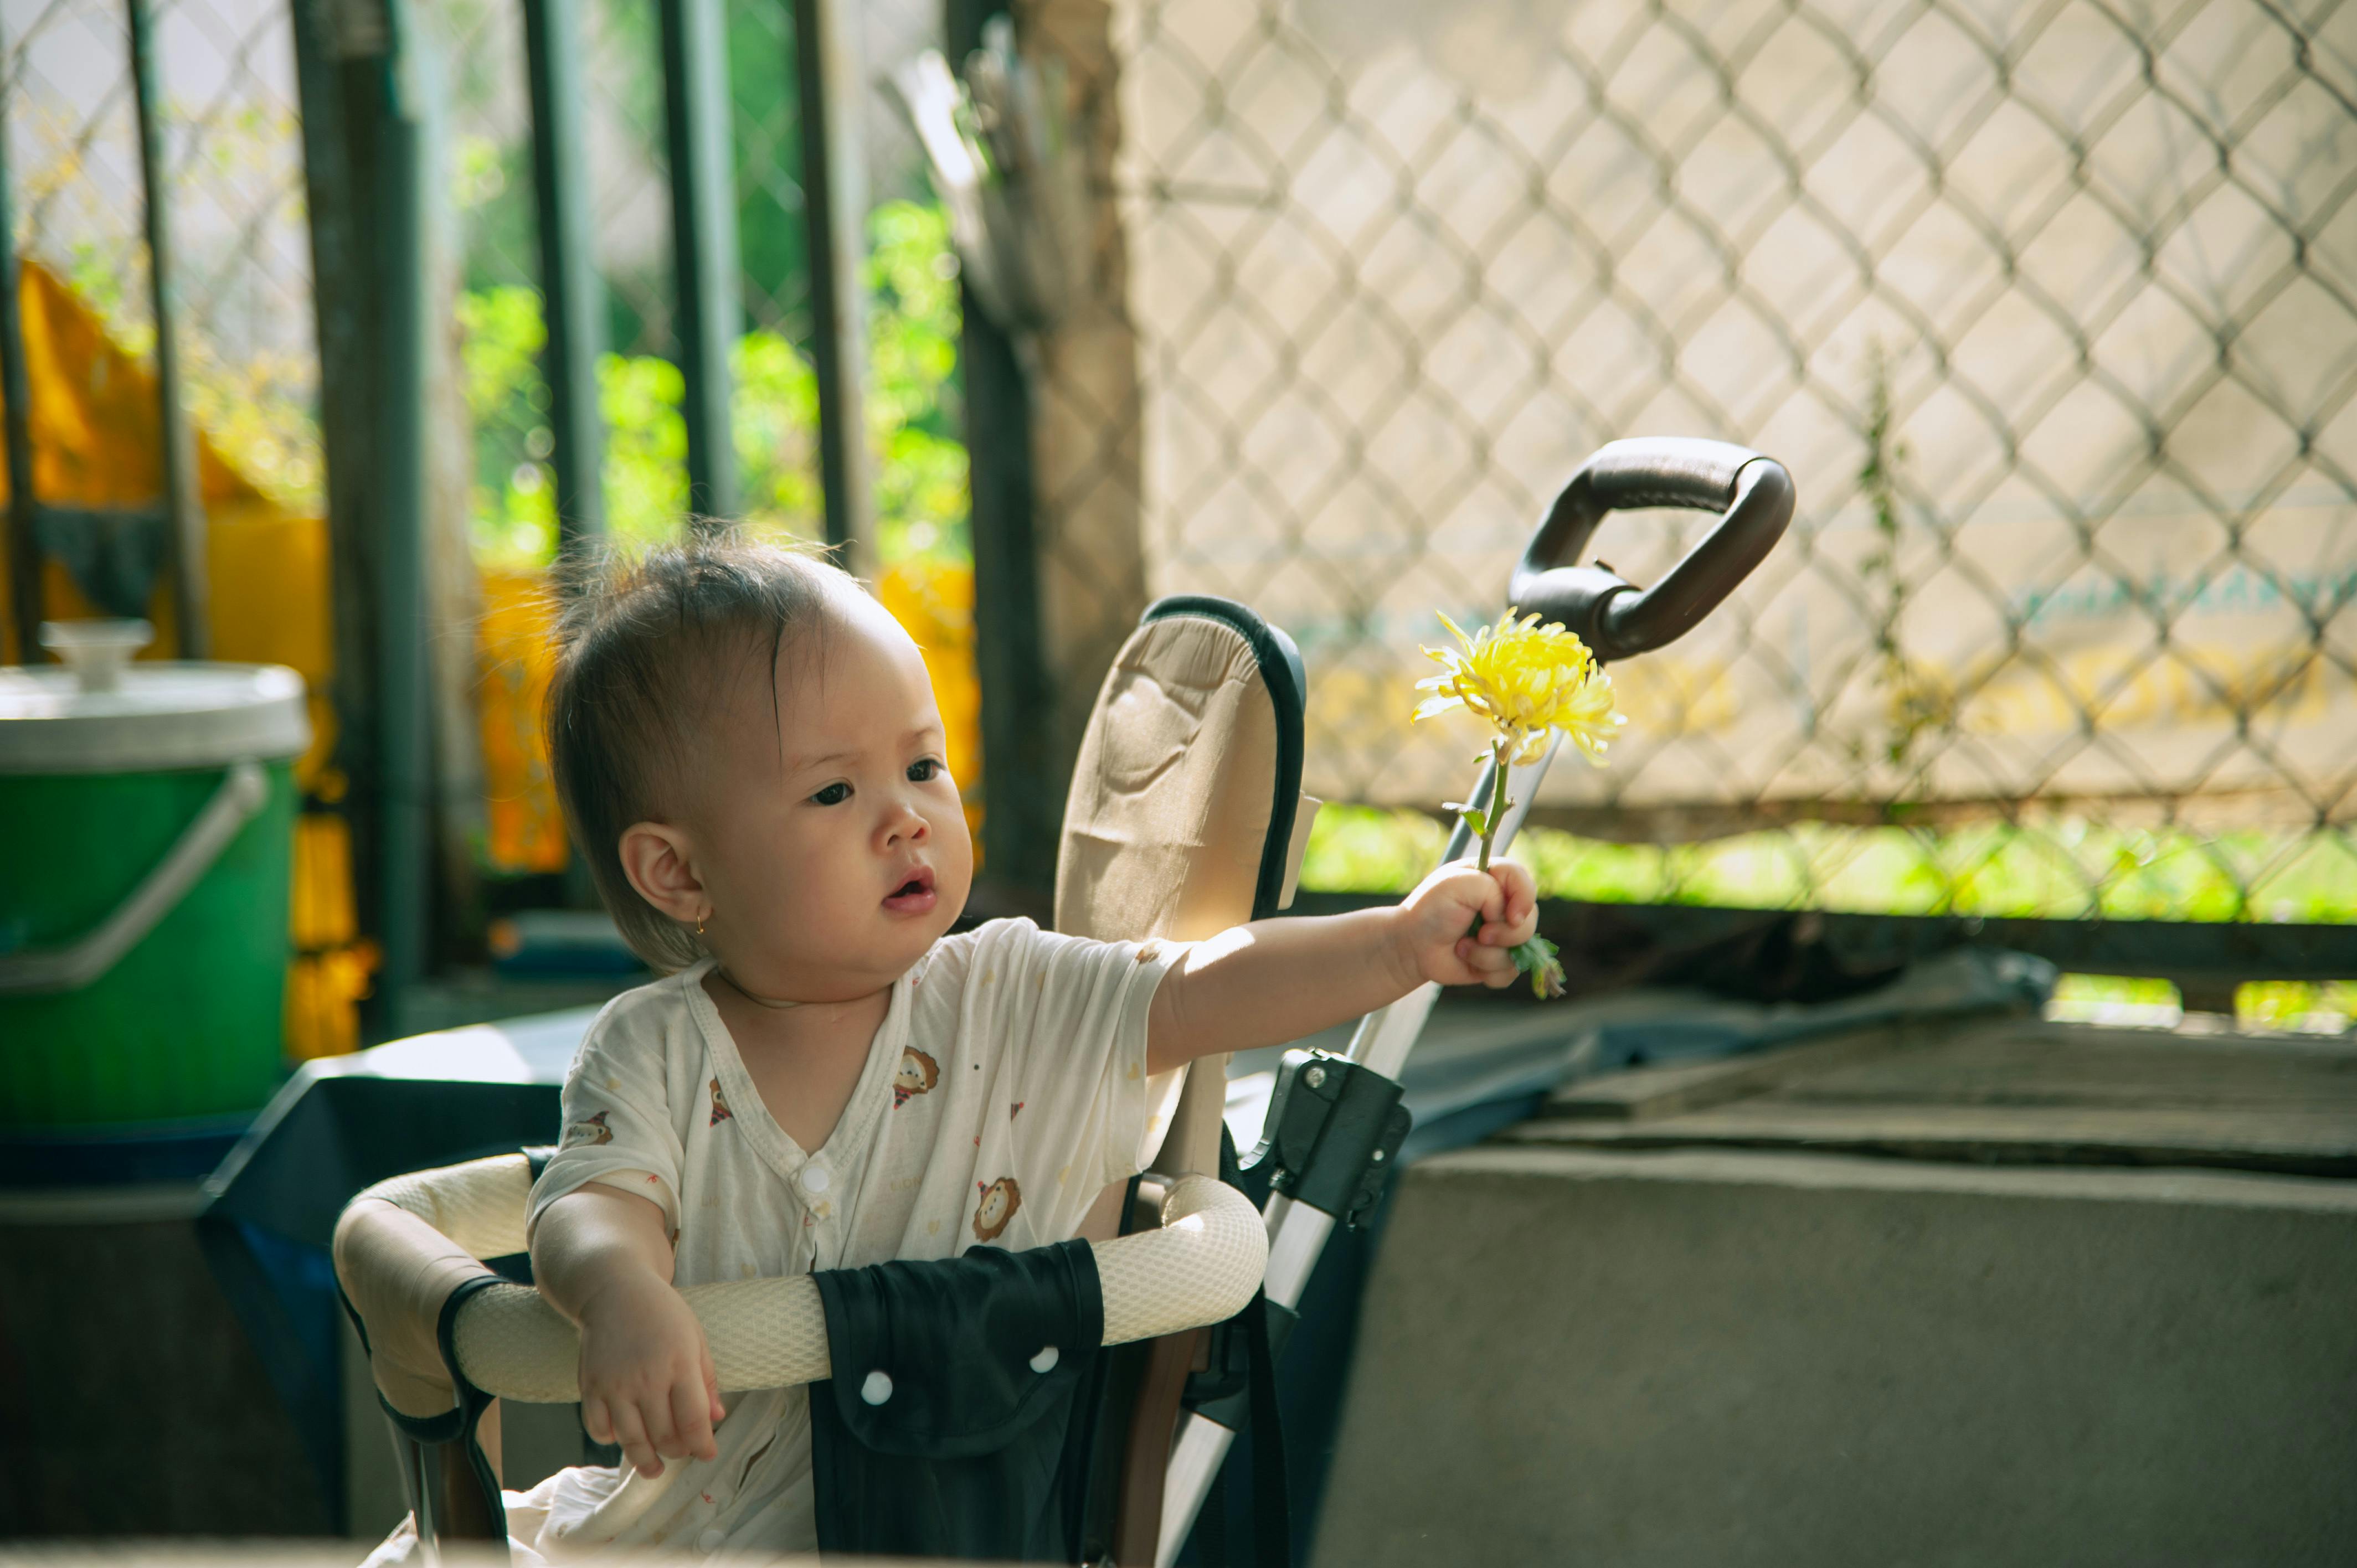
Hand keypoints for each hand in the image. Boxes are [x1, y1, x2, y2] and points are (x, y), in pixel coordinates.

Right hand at [575, 1269, 724, 1477]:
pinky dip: (612, 1440)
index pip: (694, 1420)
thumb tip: (717, 1417)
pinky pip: (599, 1429)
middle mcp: (646, 1378)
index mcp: (679, 1364)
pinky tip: (624, 1436)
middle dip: (678, 1451)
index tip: (708, 1454)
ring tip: (655, 1468)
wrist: (614, 1291)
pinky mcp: (590, 1387)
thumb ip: (707, 1380)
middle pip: (664, 1436)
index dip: (703, 1445)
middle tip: (683, 1452)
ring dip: (646, 1461)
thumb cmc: (662, 1314)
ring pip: (631, 1441)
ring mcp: (615, 1385)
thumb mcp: (695, 1338)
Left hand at [1393, 857, 1539, 988]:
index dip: (1524, 899)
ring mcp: (1502, 935)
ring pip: (1521, 951)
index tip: (1510, 916)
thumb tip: (1510, 919)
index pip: (1524, 882)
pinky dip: (1488, 971)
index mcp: (1493, 880)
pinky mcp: (1496, 961)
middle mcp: (1502, 906)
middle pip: (1530, 921)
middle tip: (1480, 934)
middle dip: (1505, 934)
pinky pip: (1510, 973)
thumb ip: (1491, 890)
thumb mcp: (1457, 884)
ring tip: (1462, 948)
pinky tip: (1467, 962)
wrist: (1410, 946)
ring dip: (1489, 955)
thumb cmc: (1430, 910)